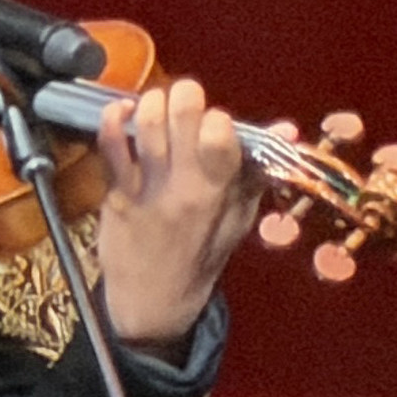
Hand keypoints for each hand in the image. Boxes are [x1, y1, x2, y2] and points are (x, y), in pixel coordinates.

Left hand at [91, 76, 260, 352]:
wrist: (151, 301)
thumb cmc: (200, 257)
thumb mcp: (238, 220)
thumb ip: (257, 173)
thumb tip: (287, 129)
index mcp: (216, 193)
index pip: (221, 136)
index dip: (219, 119)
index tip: (216, 123)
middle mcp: (181, 187)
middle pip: (181, 118)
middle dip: (185, 96)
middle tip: (185, 97)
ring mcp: (144, 188)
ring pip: (144, 125)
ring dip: (151, 102)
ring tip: (156, 102)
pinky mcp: (115, 192)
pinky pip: (109, 146)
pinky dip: (111, 119)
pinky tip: (120, 111)